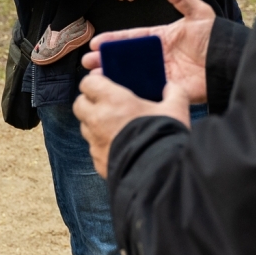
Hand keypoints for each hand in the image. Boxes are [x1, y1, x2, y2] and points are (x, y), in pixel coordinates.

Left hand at [74, 72, 190, 177]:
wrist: (158, 173)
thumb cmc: (163, 135)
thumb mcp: (176, 109)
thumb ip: (174, 92)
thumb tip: (171, 87)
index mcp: (112, 100)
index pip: (88, 83)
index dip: (95, 82)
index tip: (106, 84)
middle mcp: (98, 119)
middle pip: (79, 104)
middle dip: (89, 102)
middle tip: (107, 104)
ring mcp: (95, 142)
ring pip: (85, 127)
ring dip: (94, 124)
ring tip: (115, 126)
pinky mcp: (97, 161)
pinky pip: (94, 148)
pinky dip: (102, 145)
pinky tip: (119, 146)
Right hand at [83, 0, 213, 101]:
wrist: (228, 62)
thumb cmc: (215, 37)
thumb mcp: (198, 14)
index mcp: (162, 37)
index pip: (132, 38)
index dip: (114, 41)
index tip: (96, 43)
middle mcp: (159, 55)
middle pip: (126, 58)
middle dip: (106, 60)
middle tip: (87, 63)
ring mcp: (162, 73)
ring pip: (131, 74)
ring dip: (113, 76)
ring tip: (94, 78)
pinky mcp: (168, 89)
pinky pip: (145, 89)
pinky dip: (129, 90)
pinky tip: (114, 91)